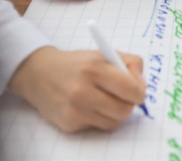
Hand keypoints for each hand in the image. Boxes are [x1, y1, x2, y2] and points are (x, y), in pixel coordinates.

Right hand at [8, 47, 145, 132]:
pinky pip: (98, 127)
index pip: (130, 89)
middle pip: (124, 110)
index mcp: (94, 68)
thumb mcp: (104, 53)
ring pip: (114, 123)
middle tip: (121, 96)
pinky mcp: (69, 125)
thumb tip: (142, 87)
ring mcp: (74, 110)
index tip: (138, 91)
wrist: (40, 74)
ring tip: (103, 100)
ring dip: (114, 113)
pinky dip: (98, 118)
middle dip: (128, 104)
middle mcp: (82, 91)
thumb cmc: (78, 64)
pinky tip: (87, 106)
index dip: (139, 92)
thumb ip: (130, 64)